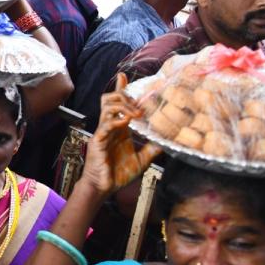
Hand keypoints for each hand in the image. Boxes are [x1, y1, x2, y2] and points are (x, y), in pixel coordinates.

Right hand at [81, 74, 160, 196]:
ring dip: (122, 106)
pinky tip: (126, 122)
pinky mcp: (98, 140)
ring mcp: (102, 132)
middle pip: (110, 100)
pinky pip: (106, 125)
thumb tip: (166, 142)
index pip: (117, 104)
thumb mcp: (142, 161)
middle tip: (137, 101)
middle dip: (123, 95)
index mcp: (118, 129)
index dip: (119, 89)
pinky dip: (116, 120)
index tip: (123, 77)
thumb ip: (152, 150)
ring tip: (135, 113)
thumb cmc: (119, 174)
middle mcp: (109, 127)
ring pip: (107, 107)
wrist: (104, 187)